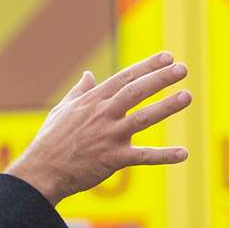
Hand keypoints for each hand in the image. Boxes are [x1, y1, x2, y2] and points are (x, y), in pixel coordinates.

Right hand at [7, 52, 190, 204]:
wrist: (42, 171)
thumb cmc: (51, 140)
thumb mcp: (62, 109)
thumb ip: (79, 91)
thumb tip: (88, 75)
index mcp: (93, 100)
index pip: (125, 78)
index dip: (148, 66)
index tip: (167, 56)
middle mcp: (103, 114)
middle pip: (136, 91)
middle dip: (161, 78)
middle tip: (182, 68)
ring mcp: (109, 135)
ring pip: (143, 117)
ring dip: (166, 106)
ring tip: (186, 96)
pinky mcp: (113, 158)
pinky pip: (143, 156)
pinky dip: (164, 155)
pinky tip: (183, 153)